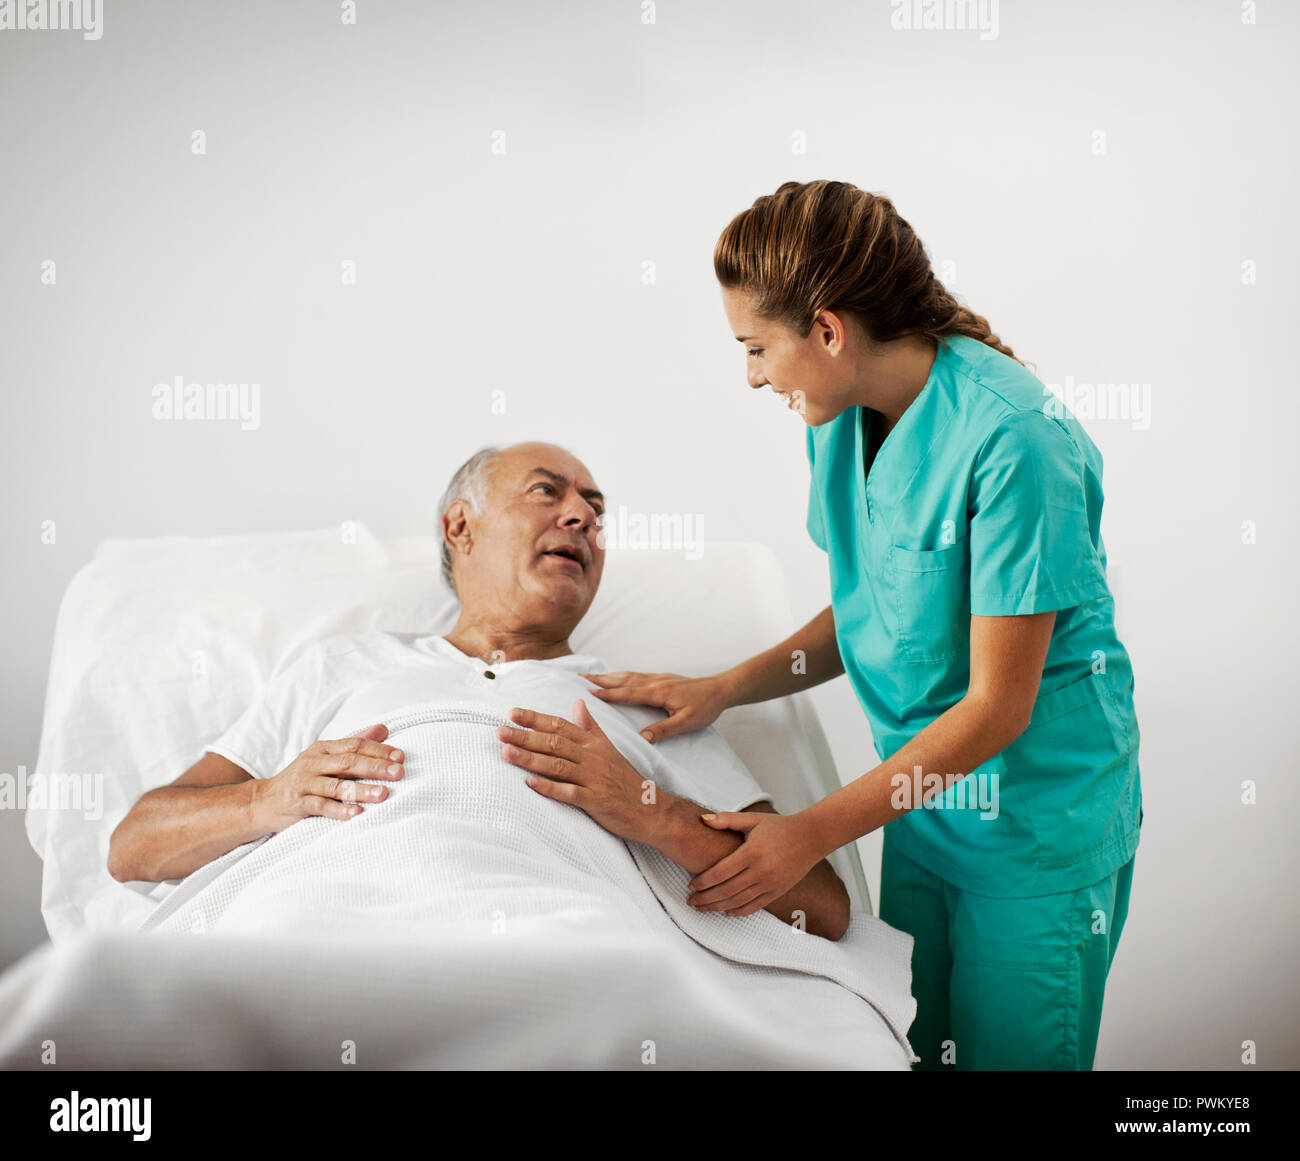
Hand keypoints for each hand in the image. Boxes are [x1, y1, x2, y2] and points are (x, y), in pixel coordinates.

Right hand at [254, 723, 404, 833]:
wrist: (262, 801)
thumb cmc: (303, 778)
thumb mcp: (326, 757)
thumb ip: (354, 744)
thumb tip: (384, 729)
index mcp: (323, 749)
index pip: (354, 745)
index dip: (379, 750)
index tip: (401, 757)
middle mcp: (313, 763)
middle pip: (348, 762)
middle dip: (376, 767)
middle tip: (399, 773)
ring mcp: (304, 783)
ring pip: (336, 786)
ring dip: (362, 790)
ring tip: (384, 794)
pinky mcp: (297, 804)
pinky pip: (320, 806)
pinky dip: (339, 810)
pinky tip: (357, 814)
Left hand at [498, 700, 656, 842]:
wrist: (651, 809)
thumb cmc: (625, 779)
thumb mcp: (609, 748)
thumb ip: (590, 726)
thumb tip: (577, 703)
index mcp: (593, 744)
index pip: (561, 725)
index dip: (536, 718)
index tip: (513, 713)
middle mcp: (592, 757)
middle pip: (554, 742)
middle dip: (525, 736)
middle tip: (500, 731)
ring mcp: (594, 779)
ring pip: (557, 765)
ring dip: (530, 759)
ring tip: (506, 753)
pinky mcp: (595, 801)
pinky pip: (569, 793)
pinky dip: (548, 787)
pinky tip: (529, 783)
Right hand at [577, 670, 732, 742]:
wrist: (721, 689)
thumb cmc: (706, 707)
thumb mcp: (686, 723)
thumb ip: (664, 730)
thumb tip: (642, 738)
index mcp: (658, 693)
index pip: (627, 694)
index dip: (607, 694)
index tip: (586, 693)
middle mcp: (654, 682)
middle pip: (622, 680)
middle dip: (599, 680)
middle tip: (578, 678)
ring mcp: (658, 678)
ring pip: (628, 675)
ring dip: (608, 676)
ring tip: (591, 676)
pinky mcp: (662, 678)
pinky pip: (636, 675)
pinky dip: (621, 675)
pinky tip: (618, 677)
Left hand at [688, 810, 824, 916]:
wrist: (810, 837)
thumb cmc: (778, 826)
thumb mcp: (753, 819)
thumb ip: (727, 820)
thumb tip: (702, 818)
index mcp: (752, 852)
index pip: (721, 872)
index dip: (703, 881)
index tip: (691, 885)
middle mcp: (761, 871)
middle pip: (726, 891)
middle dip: (706, 898)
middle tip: (691, 901)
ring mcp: (770, 884)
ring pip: (738, 902)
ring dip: (718, 907)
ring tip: (702, 908)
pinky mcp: (778, 892)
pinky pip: (755, 906)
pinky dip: (738, 911)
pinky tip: (725, 912)